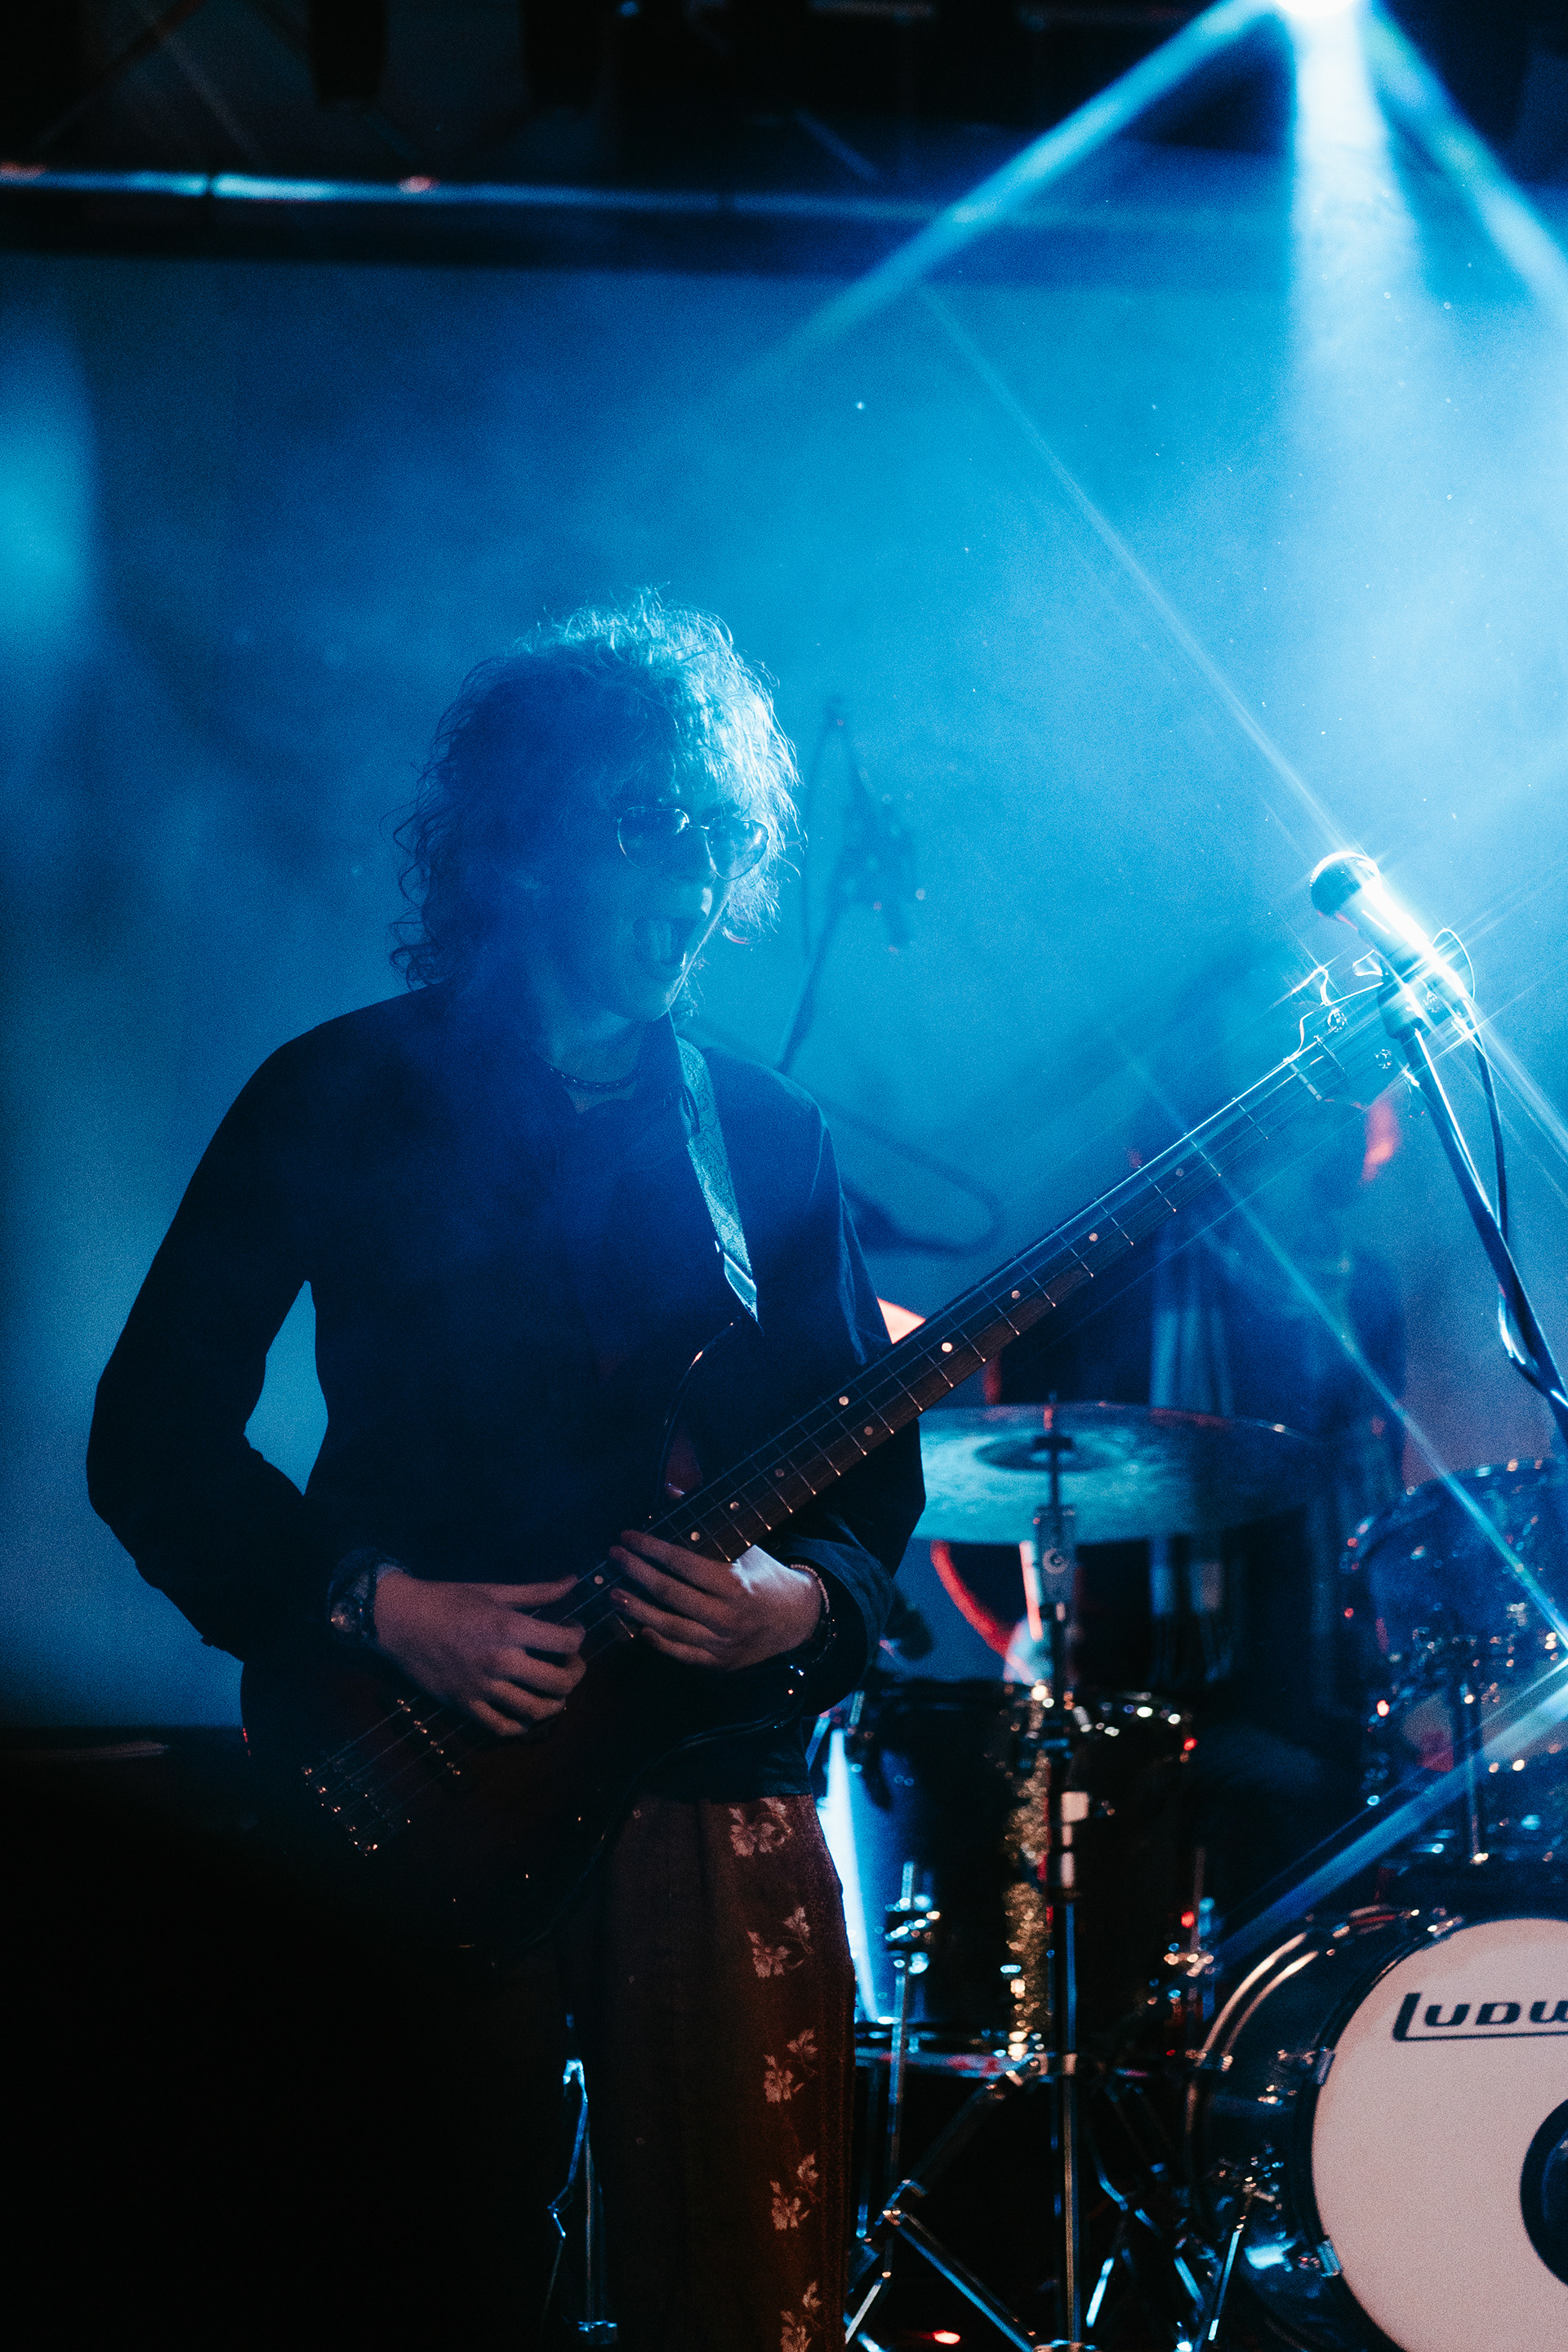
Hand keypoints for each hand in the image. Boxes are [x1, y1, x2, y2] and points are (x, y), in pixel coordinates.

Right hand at [373, 1572, 585, 1736]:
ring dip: (555, 1703)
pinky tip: (526, 1713)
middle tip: (571, 1664)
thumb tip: (573, 1580)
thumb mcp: (494, 1590)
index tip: (572, 1631)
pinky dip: (521, 1725)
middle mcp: (500, 1661)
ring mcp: (482, 1688)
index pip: (565, 1642)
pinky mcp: (465, 1705)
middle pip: (558, 1682)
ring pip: (535, 1710)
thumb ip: (537, 1591)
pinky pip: (502, 1727)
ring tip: (555, 1691)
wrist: (399, 1621)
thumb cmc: (447, 1600)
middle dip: (575, 1674)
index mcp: (509, 1628)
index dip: (578, 1637)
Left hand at [609, 1529, 822, 1670]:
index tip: (627, 1537)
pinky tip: (640, 1628)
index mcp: (733, 1582)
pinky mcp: (719, 1662)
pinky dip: (659, 1642)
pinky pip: (682, 1654)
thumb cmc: (764, 1576)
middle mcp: (726, 1614)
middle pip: (670, 1594)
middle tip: (614, 1557)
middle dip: (637, 1573)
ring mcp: (722, 1642)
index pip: (682, 1563)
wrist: (797, 1618)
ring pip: (671, 1627)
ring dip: (638, 1610)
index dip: (651, 1549)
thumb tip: (670, 1491)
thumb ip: (706, 1521)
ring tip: (614, 1594)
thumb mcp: (744, 1545)